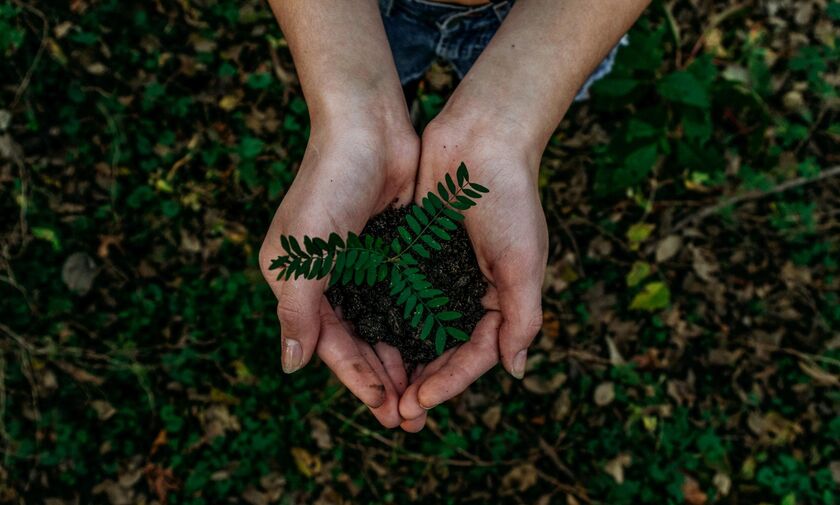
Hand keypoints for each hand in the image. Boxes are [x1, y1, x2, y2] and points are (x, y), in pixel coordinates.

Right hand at [259, 115, 418, 427]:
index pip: (329, 344)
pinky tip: (435, 348)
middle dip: (382, 379)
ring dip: (401, 359)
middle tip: (411, 416)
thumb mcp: (304, 253)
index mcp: (297, 282)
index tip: (385, 409)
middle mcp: (327, 279)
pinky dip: (415, 325)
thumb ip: (297, 311)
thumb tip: (291, 366)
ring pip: (382, 326)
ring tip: (425, 393)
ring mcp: (360, 265)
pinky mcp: (390, 251)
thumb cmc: (329, 185)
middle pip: (357, 342)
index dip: (357, 379)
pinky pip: (403, 299)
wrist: (368, 127)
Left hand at [397, 115, 547, 431]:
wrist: (481, 138)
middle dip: (422, 382)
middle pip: (444, 350)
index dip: (449, 382)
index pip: (475, 355)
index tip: (419, 403)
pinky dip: (386, 319)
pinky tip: (365, 340)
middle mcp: (469, 291)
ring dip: (400, 360)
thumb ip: (522, 317)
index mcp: (501, 299)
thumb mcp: (523, 262)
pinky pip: (399, 295)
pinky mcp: (415, 253)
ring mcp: (441, 274)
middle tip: (395, 413)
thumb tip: (515, 371)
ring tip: (378, 389)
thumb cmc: (509, 198)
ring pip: (417, 329)